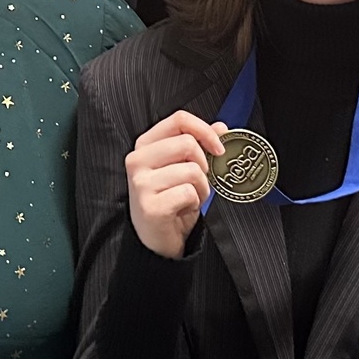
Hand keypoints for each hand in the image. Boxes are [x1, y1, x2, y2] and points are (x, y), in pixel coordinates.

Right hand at [125, 111, 226, 258]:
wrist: (157, 239)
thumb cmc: (171, 200)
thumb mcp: (184, 167)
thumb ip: (200, 144)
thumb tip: (221, 126)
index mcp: (146, 145)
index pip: (179, 119)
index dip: (205, 130)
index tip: (218, 148)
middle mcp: (137, 160)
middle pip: (187, 143)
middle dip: (204, 166)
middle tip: (198, 181)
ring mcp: (141, 183)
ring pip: (192, 170)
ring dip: (201, 188)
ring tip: (189, 197)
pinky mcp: (150, 206)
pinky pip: (189, 193)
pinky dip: (194, 203)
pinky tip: (182, 209)